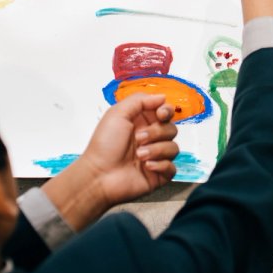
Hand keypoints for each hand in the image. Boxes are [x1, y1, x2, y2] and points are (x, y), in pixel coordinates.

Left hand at [42, 94, 178, 230]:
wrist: (99, 175)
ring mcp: (155, 156)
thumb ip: (140, 100)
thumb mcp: (117, 114)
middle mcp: (150, 138)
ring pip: (173, 148)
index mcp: (142, 122)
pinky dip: (161, 165)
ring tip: (139, 156)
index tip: (160, 114)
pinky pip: (172, 167)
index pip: (165, 112)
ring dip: (157, 150)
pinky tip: (146, 167)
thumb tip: (162, 97)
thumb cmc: (104, 145)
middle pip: (171, 129)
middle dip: (157, 132)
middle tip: (139, 139)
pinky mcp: (158, 174)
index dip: (167, 111)